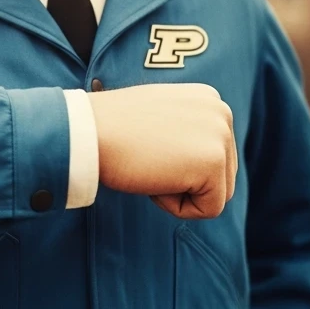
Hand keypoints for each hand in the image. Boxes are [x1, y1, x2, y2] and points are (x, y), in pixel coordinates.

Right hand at [88, 83, 237, 218]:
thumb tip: (192, 155)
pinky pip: (208, 209)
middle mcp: (222, 112)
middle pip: (221, 176)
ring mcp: (221, 136)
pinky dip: (177, 206)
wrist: (87, 131)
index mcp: (209, 99)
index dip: (178, 166)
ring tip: (151, 166)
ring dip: (180, 193)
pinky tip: (153, 179)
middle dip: (183, 181)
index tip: (147, 147)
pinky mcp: (214, 162)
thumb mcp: (158, 117)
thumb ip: (184, 130)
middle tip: (147, 159)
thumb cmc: (111, 128)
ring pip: (217, 195)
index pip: (213, 155)